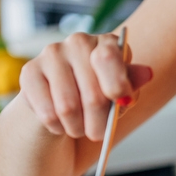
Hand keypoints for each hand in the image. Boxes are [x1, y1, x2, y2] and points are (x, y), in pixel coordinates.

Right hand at [19, 31, 154, 140]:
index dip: (116, 85)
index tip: (121, 103)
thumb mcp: (119, 94)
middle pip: (92, 93)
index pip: (109, 58)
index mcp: (107, 43)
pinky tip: (60, 123)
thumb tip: (146, 74)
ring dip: (77, 128)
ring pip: (68, 107)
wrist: (60, 106)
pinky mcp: (29, 72)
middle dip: (98, 123)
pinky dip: (58, 127)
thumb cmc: (97, 97)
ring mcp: (51, 54)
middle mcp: (78, 42)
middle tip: (98, 133)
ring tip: (79, 128)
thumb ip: (131, 84)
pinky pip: (47, 112)